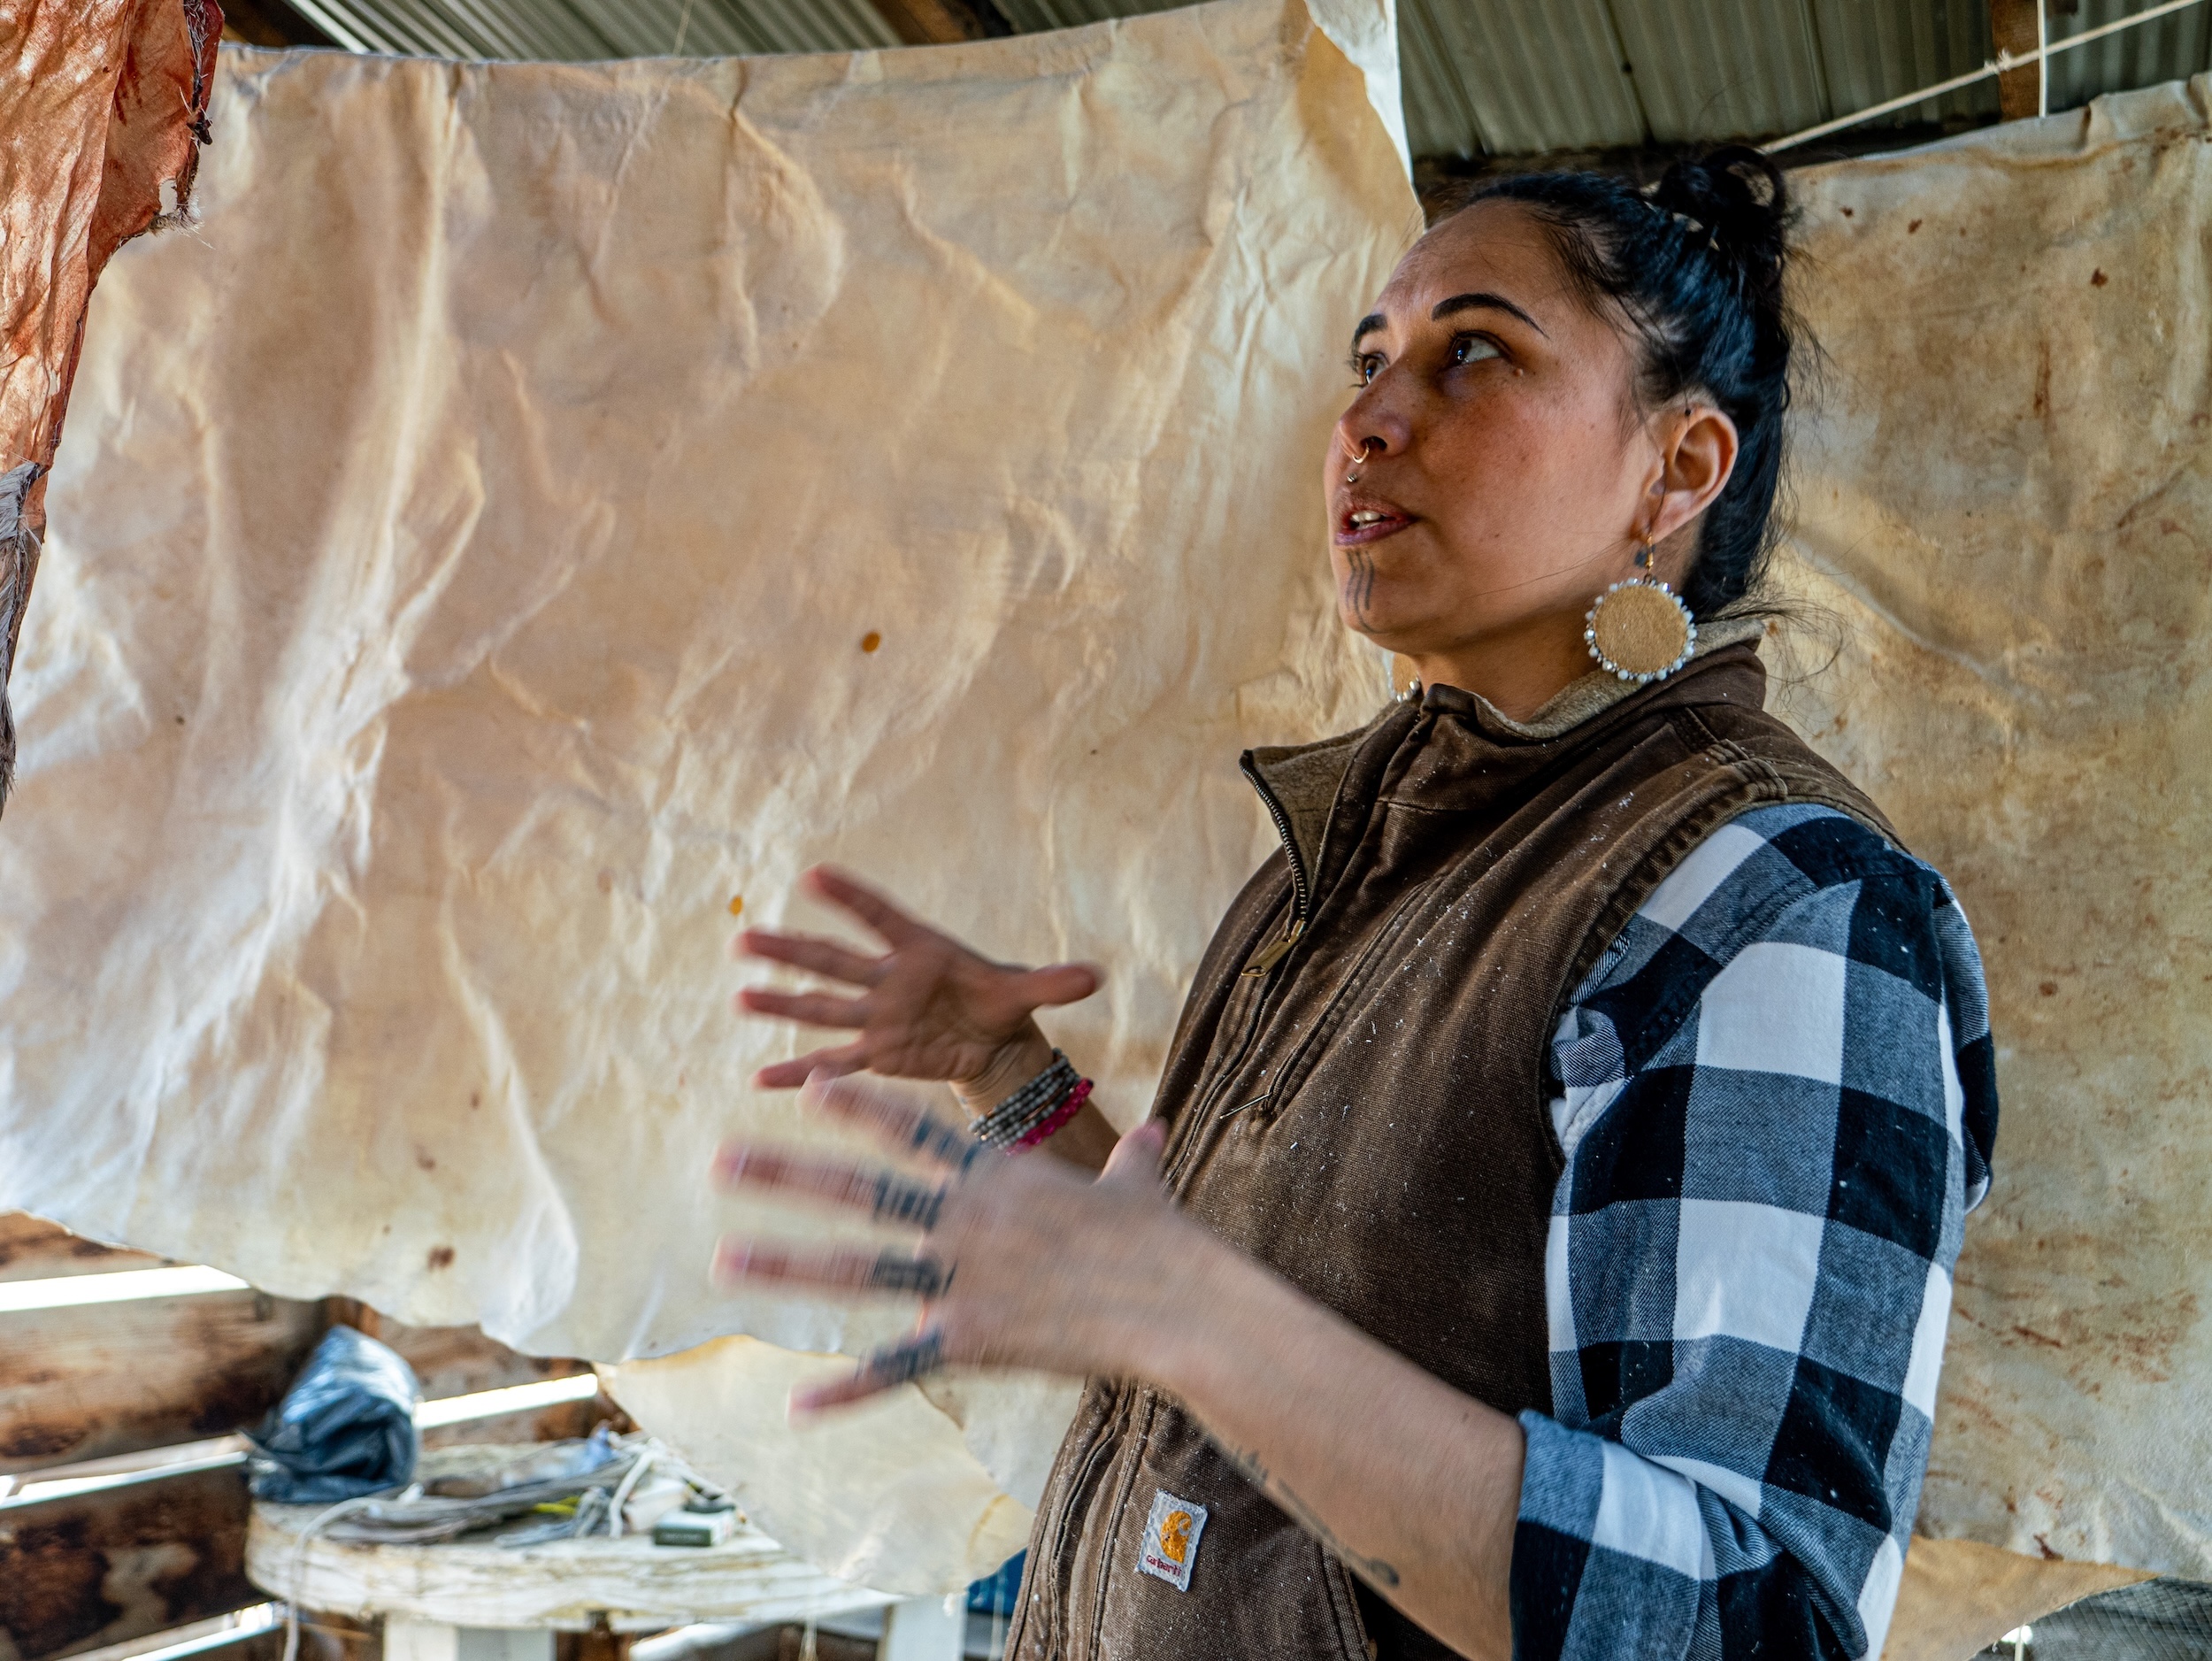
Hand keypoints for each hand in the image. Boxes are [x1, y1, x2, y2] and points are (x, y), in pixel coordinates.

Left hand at [712, 1073, 1220, 1408]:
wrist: (1178, 1303)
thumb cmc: (1164, 1243)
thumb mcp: (1141, 1185)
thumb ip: (1132, 1155)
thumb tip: (1156, 1128)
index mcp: (997, 1178)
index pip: (913, 1130)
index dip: (859, 1106)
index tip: (809, 1085)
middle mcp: (966, 1220)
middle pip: (861, 1190)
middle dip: (786, 1174)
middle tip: (721, 1162)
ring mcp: (964, 1279)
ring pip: (859, 1268)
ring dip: (787, 1264)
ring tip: (725, 1258)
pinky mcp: (973, 1340)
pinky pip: (901, 1365)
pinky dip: (849, 1391)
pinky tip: (799, 1406)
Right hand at [735, 867, 1099, 1098]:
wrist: (992, 1039)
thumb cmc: (999, 1001)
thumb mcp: (1026, 993)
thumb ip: (1053, 982)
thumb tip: (1098, 975)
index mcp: (921, 952)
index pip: (881, 918)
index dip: (850, 898)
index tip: (813, 874)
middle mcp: (889, 981)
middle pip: (834, 962)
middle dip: (791, 952)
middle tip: (745, 940)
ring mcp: (877, 1018)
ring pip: (823, 1009)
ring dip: (782, 1004)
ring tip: (740, 997)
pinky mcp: (877, 1055)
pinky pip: (834, 1063)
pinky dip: (800, 1072)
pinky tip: (760, 1080)